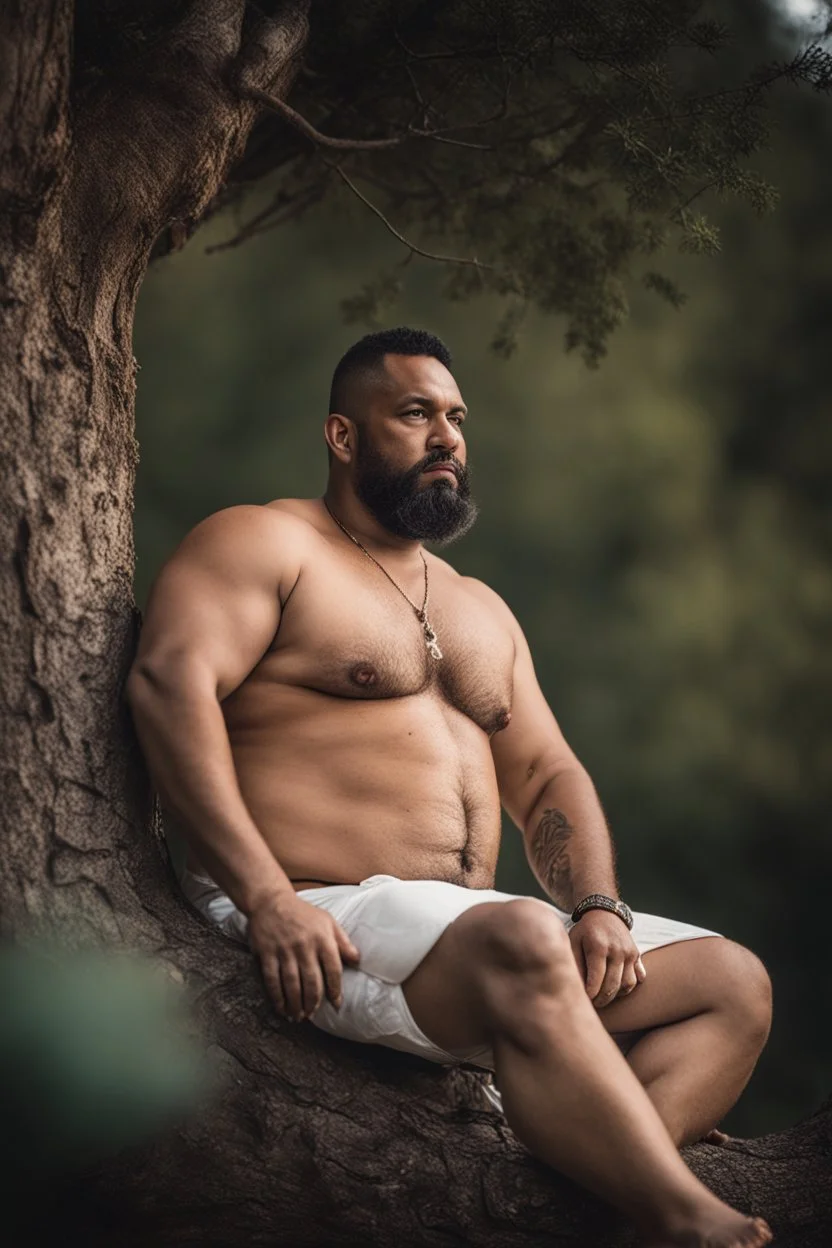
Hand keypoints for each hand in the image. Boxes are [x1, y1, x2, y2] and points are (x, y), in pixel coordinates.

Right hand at [247, 890, 359, 1021]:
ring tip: (299, 1016)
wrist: (271, 901)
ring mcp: (284, 950)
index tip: (336, 1004)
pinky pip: (272, 980)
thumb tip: (357, 960)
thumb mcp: (327, 921)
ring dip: (296, 1004)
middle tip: (313, 1013)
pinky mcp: (266, 953)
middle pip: (312, 981)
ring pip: (292, 984)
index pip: (333, 969)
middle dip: (313, 1002)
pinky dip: (277, 997)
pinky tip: (281, 1008)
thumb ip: (343, 941)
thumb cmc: (303, 913)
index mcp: (322, 938)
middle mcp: (304, 946)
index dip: (335, 990)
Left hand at [568, 910, 645, 1007]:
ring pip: (627, 985)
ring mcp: (629, 952)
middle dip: (602, 1000)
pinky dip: (629, 987)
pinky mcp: (637, 954)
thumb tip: (576, 987)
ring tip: (604, 996)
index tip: (584, 1000)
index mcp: (598, 948)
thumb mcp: (573, 941)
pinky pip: (638, 978)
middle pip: (612, 986)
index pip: (596, 981)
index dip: (589, 995)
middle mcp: (617, 950)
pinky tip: (617, 987)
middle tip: (593, 1003)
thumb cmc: (585, 930)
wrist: (604, 911)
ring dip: (616, 995)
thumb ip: (574, 964)